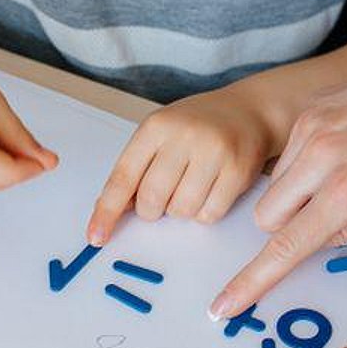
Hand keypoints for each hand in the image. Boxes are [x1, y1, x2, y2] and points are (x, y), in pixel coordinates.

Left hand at [87, 83, 278, 243]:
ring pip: (181, 211)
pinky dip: (205, 212)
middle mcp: (183, 136)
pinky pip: (209, 214)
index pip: (122, 177)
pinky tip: (211, 191)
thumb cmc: (199, 126)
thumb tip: (115, 211)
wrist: (250, 111)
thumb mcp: (161, 135)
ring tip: (191, 187)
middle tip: (163, 197)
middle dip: (152, 210)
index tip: (96, 236)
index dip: (107, 211)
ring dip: (181, 210)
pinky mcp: (238, 171)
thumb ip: (137, 168)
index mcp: (156, 127)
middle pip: (151, 199)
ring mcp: (213, 152)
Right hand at [209, 51, 346, 319]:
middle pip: (267, 217)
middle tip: (332, 217)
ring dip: (298, 195)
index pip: (284, 247)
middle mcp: (321, 156)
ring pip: (275, 185)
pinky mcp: (313, 108)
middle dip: (288, 227)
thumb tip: (318, 241)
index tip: (223, 306)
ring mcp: (312, 127)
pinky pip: (290, 154)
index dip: (251, 282)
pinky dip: (307, 165)